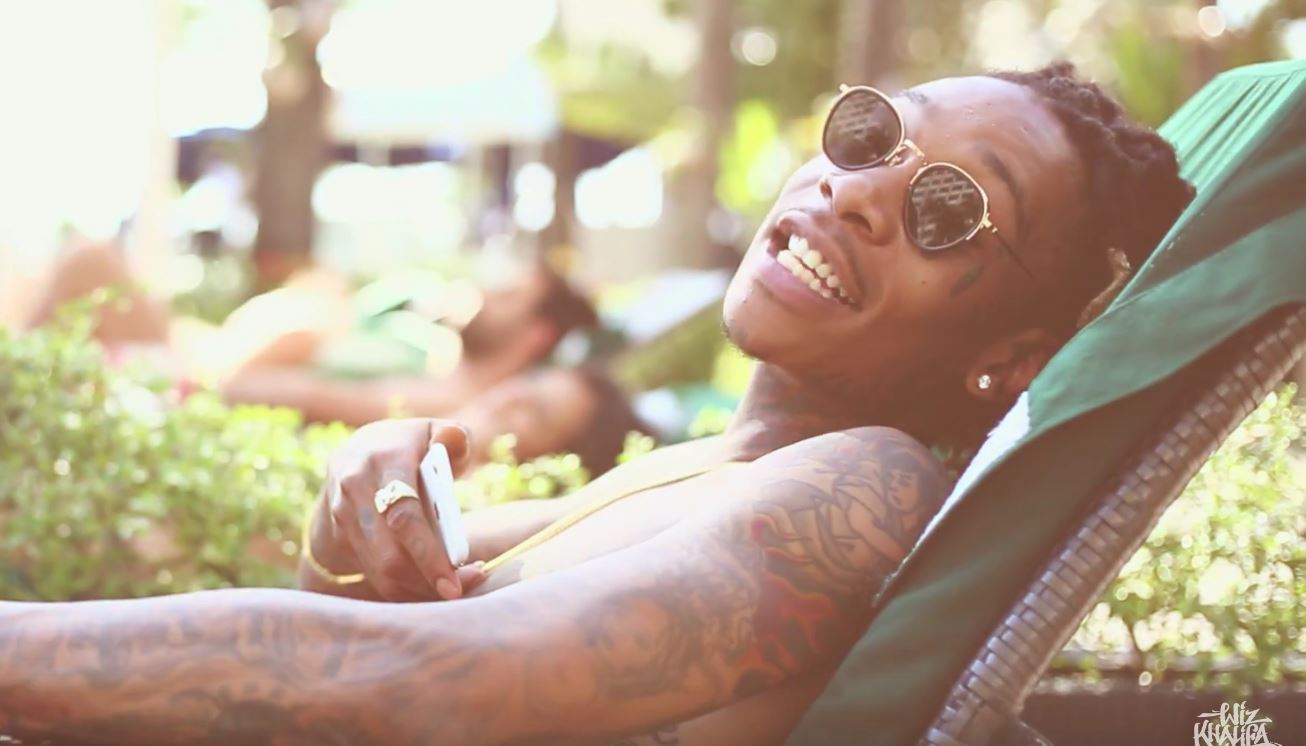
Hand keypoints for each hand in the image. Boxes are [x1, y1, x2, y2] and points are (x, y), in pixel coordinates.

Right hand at [314, 418, 486, 600]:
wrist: (355, 453)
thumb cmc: (410, 446)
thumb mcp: (432, 431)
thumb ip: (452, 436)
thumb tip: (451, 444)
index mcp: (384, 459)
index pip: (405, 514)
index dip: (430, 551)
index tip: (461, 576)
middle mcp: (356, 488)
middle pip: (389, 553)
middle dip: (426, 580)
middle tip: (459, 592)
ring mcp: (343, 515)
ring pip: (380, 570)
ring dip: (417, 588)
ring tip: (452, 587)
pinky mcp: (339, 536)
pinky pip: (373, 574)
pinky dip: (404, 587)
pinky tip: (429, 584)